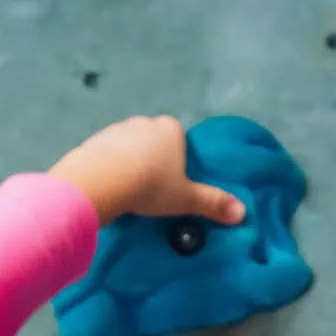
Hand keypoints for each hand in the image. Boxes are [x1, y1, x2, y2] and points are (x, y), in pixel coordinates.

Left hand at [49, 116, 245, 227]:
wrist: (100, 182)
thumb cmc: (150, 186)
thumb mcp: (185, 199)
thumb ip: (212, 203)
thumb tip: (242, 213)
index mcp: (170, 128)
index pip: (179, 140)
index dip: (177, 161)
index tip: (171, 183)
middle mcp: (144, 122)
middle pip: (152, 142)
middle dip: (152, 161)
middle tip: (150, 190)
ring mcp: (116, 129)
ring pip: (128, 147)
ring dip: (129, 164)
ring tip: (128, 191)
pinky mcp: (92, 141)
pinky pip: (106, 155)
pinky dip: (108, 167)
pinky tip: (108, 187)